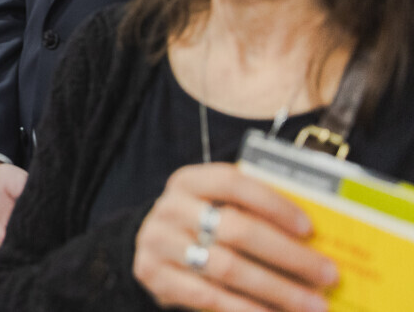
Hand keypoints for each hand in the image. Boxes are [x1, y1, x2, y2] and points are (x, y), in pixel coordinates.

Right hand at [134, 163, 335, 311]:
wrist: (153, 248)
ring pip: (226, 267)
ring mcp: (159, 242)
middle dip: (288, 255)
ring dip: (276, 290)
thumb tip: (315, 237)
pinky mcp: (154, 275)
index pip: (232, 183)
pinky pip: (208, 297)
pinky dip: (246, 309)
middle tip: (327, 274)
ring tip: (312, 305)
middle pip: (236, 229)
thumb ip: (253, 212)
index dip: (273, 204)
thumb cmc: (201, 225)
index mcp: (189, 181)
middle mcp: (171, 208)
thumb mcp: (216, 206)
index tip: (309, 228)